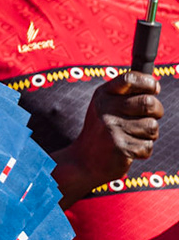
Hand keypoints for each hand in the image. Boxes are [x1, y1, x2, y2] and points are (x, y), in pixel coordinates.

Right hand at [60, 71, 162, 194]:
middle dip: (157, 111)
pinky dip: (142, 151)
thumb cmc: (102, 132)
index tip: (154, 90)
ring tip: (132, 137)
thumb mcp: (107, 107)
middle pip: (148, 103)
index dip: (149, 82)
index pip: (130, 78)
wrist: (83, 162)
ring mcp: (111, 128)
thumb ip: (127, 94)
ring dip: (149, 135)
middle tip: (149, 118)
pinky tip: (127, 150)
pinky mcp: (119, 146)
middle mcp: (105, 109)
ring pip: (152, 126)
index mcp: (102, 95)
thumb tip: (156, 85)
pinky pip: (147, 146)